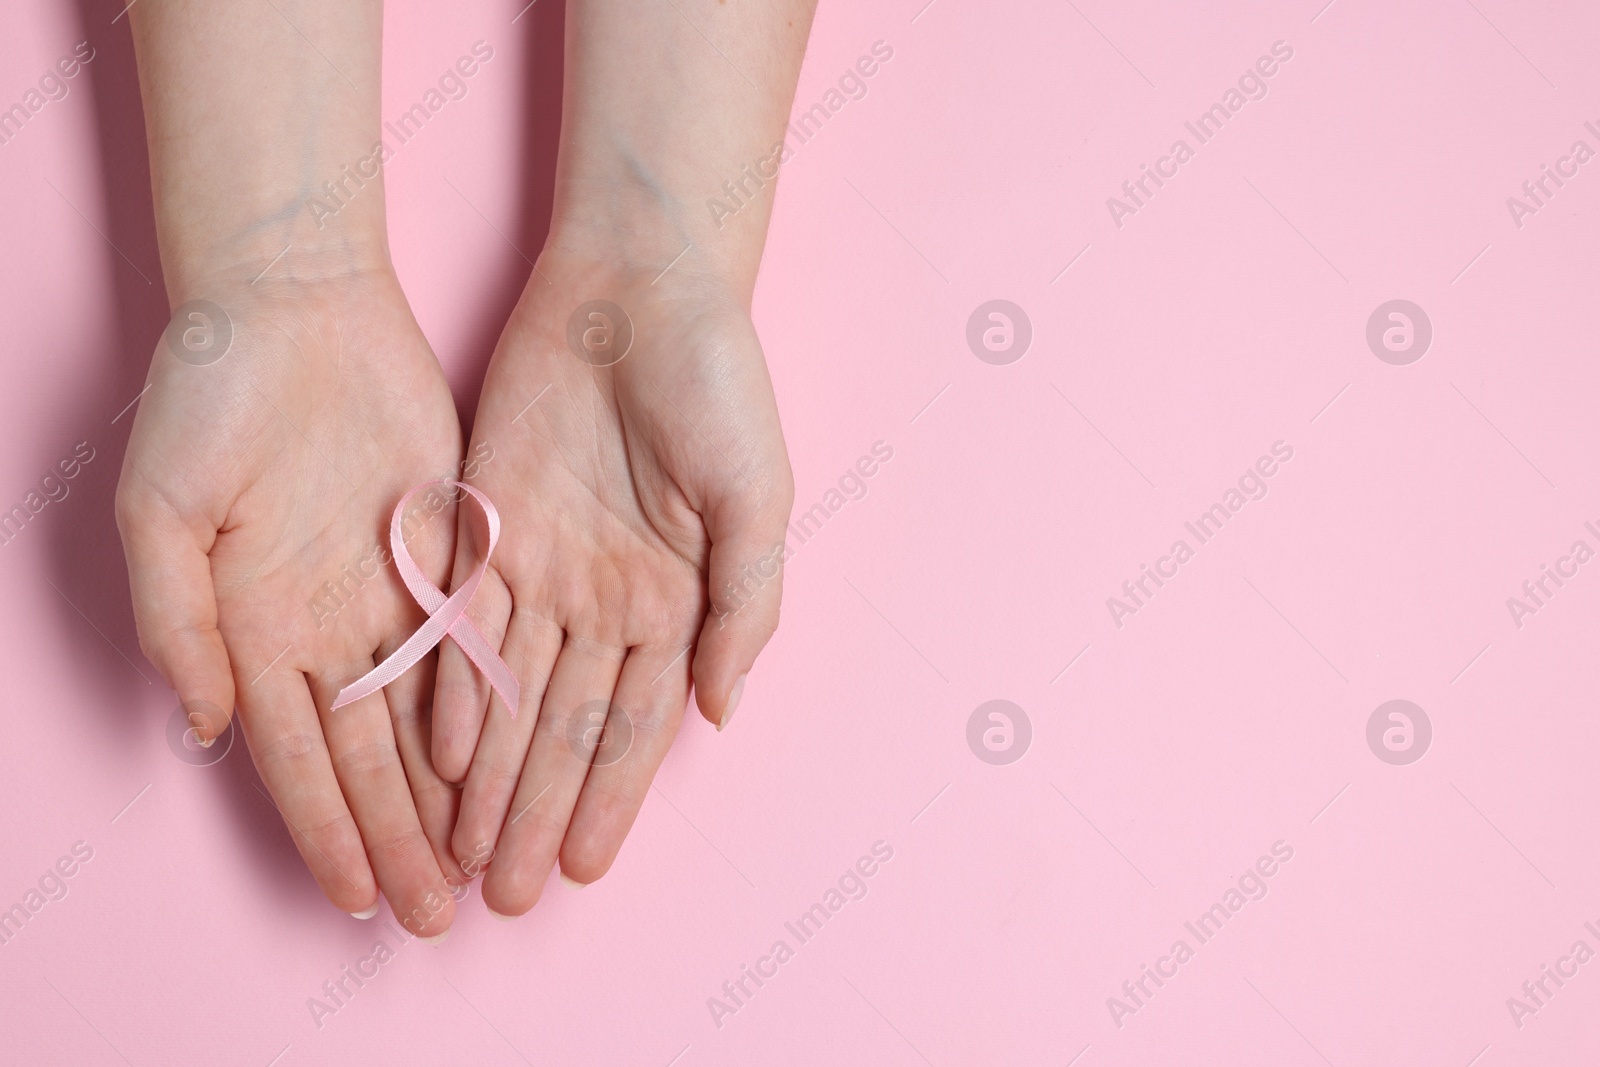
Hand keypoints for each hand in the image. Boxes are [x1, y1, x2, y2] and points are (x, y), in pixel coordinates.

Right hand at [117, 264, 469, 935]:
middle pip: (371, 757)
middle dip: (403, 839)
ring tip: (482, 862)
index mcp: (254, 629)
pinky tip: (516, 762)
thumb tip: (204, 730)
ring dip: (452, 795)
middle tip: (441, 915)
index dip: (328, 830)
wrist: (292, 306)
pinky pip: (476, 641)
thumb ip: (179, 622)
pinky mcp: (450, 548)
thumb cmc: (207, 400)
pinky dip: (492, 706)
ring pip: (430, 716)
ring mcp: (389, 591)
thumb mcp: (161, 510)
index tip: (362, 901)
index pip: (297, 758)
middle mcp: (327, 625)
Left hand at [429, 247, 793, 913]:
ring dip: (487, 776)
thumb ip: (745, 607)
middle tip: (508, 896)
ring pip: (508, 694)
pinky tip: (436, 754)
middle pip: (564, 729)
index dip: (610, 798)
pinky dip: (449, 690)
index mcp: (677, 601)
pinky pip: (462, 625)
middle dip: (538, 812)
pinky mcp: (485, 525)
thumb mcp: (760, 497)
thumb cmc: (717, 385)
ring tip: (465, 852)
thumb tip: (723, 712)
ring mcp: (544, 567)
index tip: (586, 868)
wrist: (637, 287)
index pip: (635, 724)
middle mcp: (606, 598)